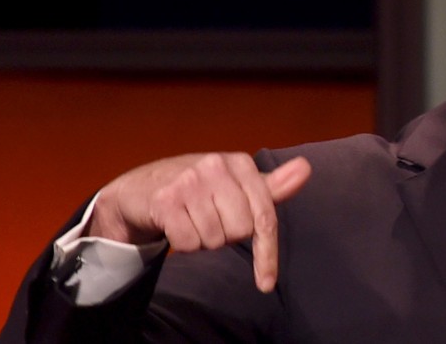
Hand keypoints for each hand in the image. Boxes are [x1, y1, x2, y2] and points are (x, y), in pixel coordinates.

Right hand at [87, 153, 310, 292]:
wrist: (140, 189)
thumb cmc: (197, 189)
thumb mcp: (235, 185)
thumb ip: (270, 186)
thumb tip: (305, 169)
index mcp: (240, 163)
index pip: (265, 216)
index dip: (267, 253)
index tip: (266, 282)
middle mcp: (216, 165)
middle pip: (240, 231)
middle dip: (225, 236)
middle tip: (209, 221)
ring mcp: (189, 181)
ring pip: (214, 240)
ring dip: (203, 240)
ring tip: (191, 220)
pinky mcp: (165, 199)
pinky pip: (188, 244)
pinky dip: (183, 244)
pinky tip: (175, 225)